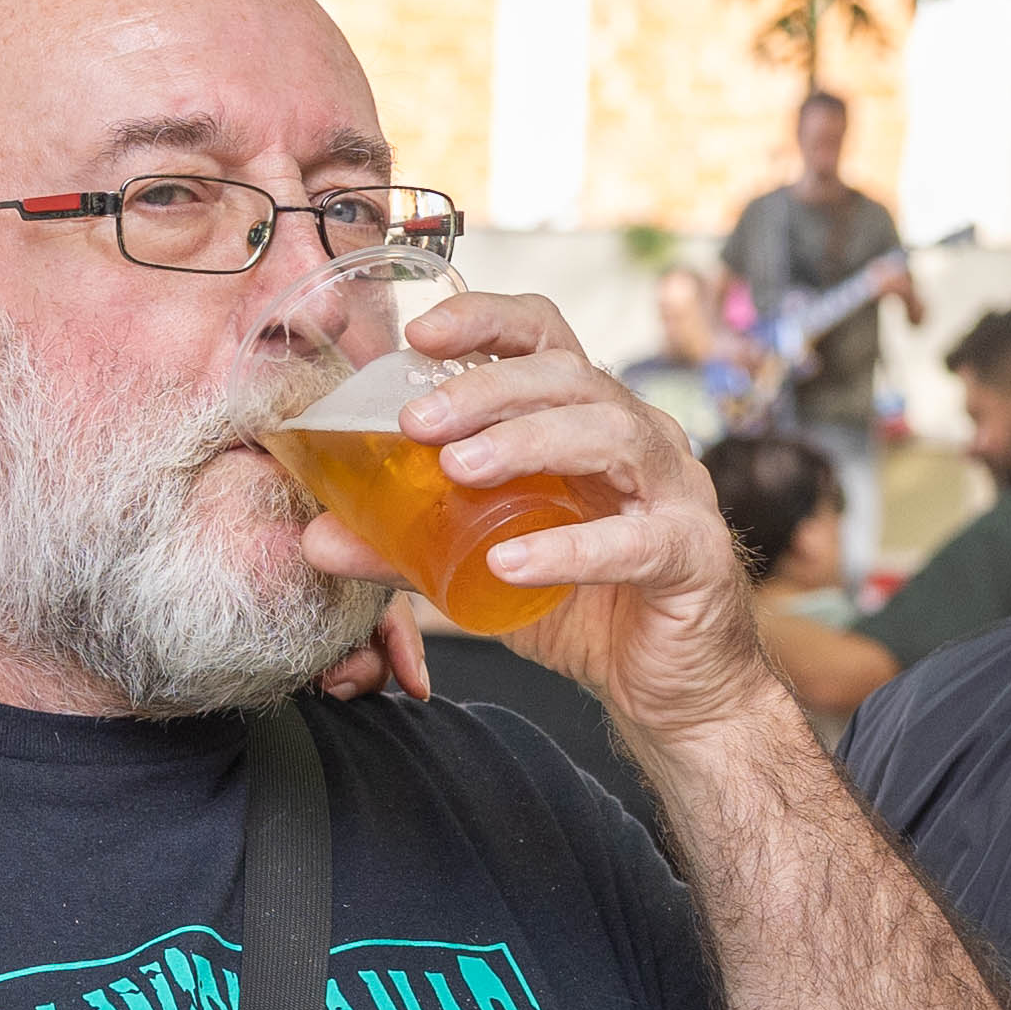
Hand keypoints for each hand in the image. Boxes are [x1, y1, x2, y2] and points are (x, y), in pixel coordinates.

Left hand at [298, 297, 784, 743]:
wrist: (671, 689)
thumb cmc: (587, 608)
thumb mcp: (480, 569)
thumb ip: (408, 547)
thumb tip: (317, 536)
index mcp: (587, 422)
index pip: (545, 338)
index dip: (487, 320)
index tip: (418, 334)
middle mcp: (639, 439)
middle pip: (571, 376)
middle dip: (488, 388)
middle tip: (416, 422)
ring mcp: (675, 493)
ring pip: (612, 435)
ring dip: (528, 442)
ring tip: (460, 470)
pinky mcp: (692, 556)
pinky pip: (637, 541)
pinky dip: (570, 549)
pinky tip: (512, 563)